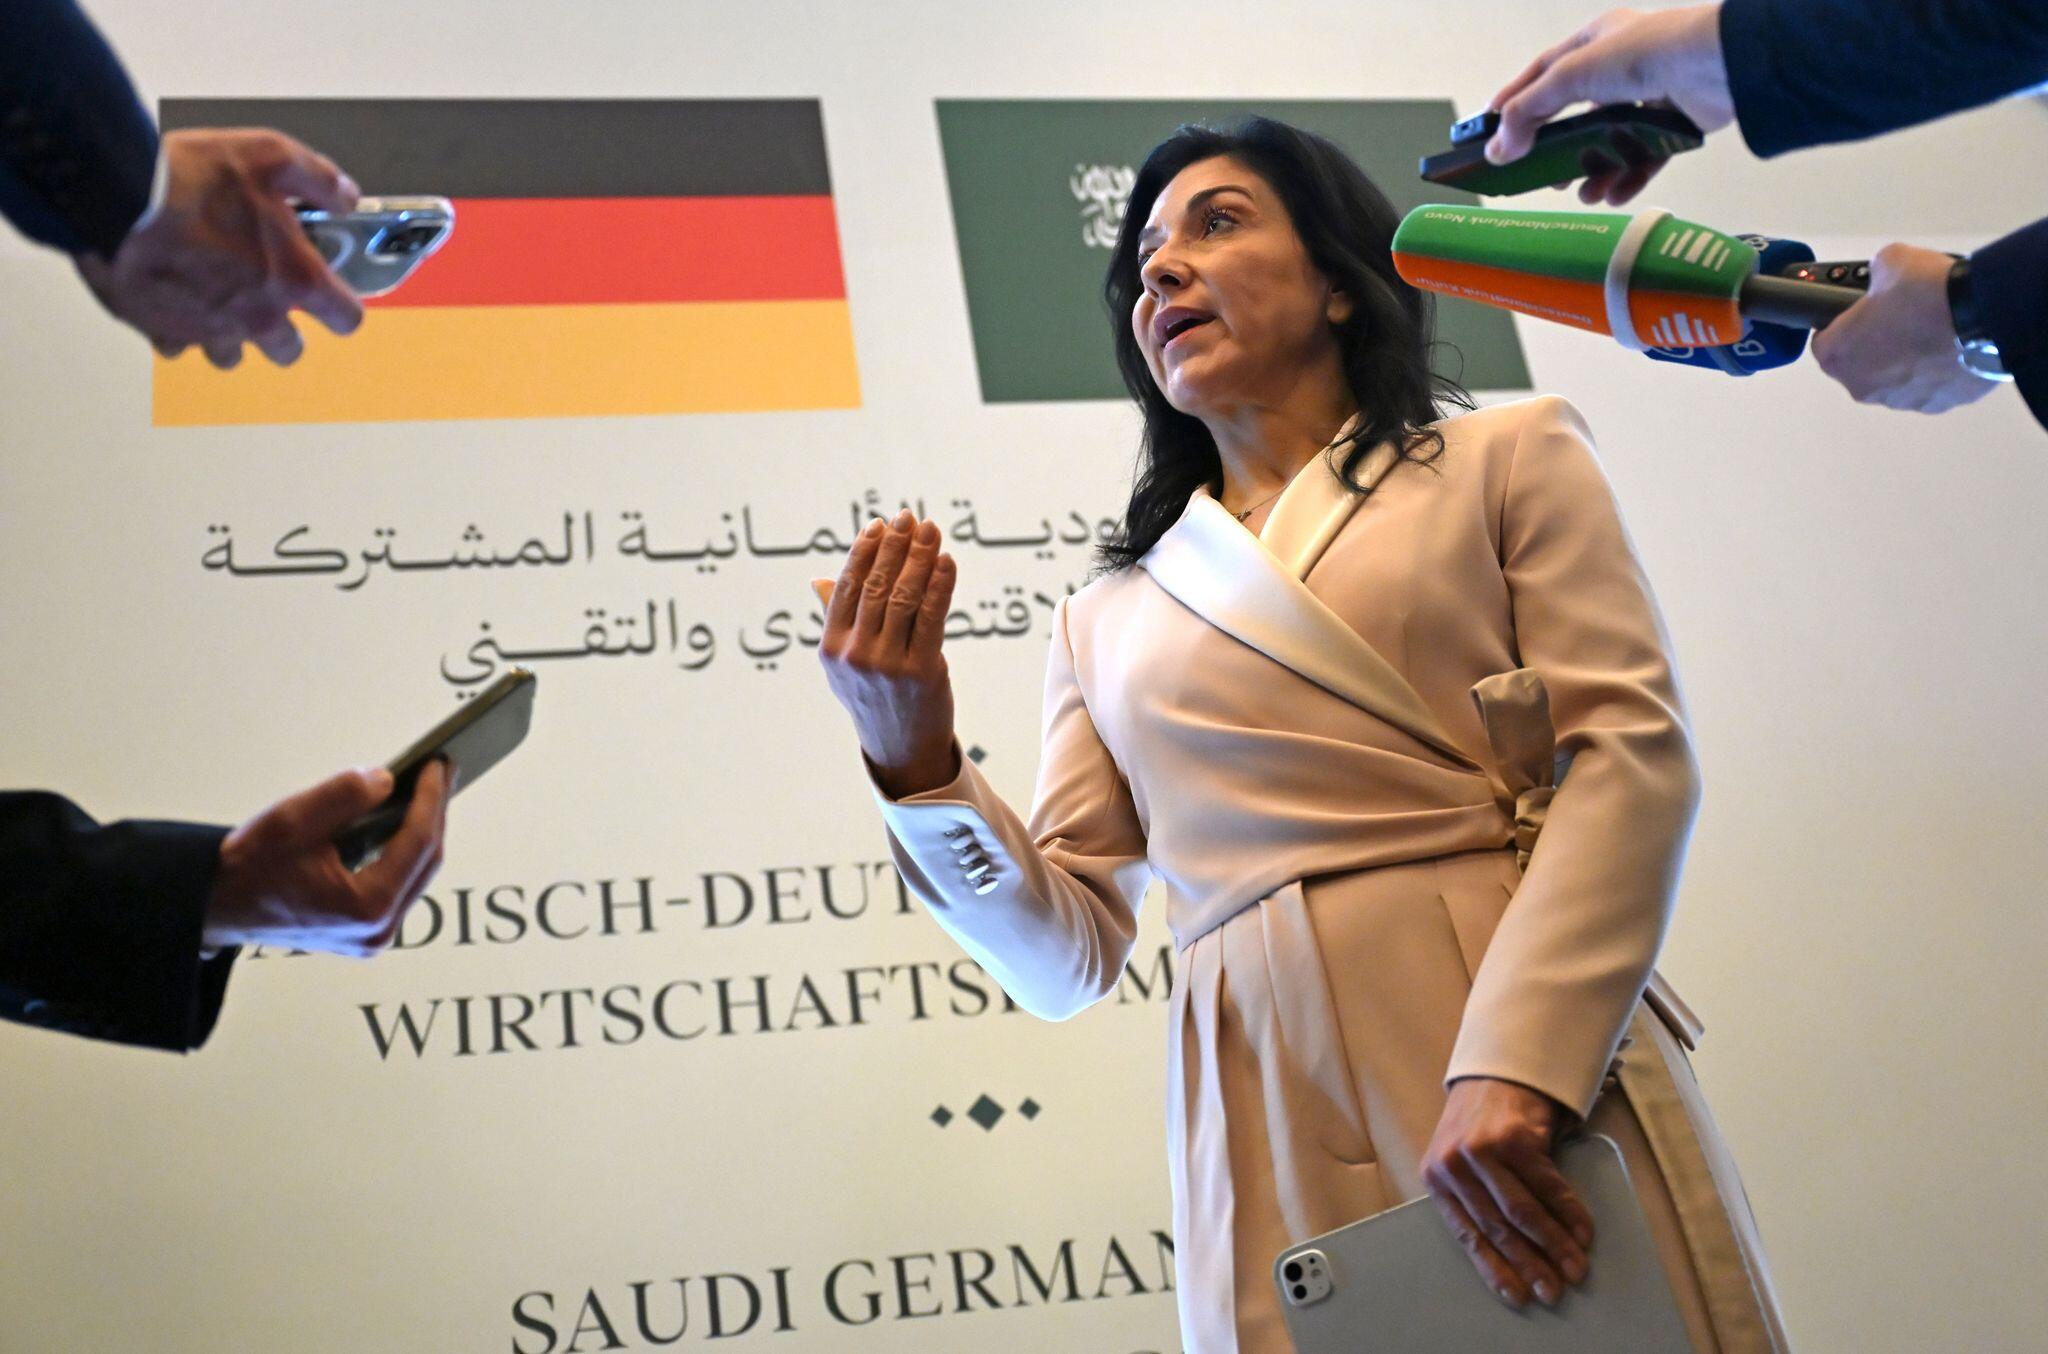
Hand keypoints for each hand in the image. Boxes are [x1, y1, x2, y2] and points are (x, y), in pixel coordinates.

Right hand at [74, 128, 365, 367]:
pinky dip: (179, 329)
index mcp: (294, 280)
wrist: (116, 198)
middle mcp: (259, 317)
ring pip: (233, 356)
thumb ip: (319, 179)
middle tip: (268, 295)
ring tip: (217, 299)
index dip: (342, 307)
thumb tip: (347, 197)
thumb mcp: (271, 155)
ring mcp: (211, 330)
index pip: (346, 319)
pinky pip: (180, 345)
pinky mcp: (164, 332)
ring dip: (230, 334)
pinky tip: (173, 299)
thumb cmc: (194, 179)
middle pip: (289, 351)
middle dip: (285, 329)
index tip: (331, 297)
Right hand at [203, 760, 450, 956]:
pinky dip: (404, 849)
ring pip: (417, 873)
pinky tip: (406, 818)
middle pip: (426, 860)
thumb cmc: (247, 868)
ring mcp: (374, 936)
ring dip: (423, 829)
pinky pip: (399, 883)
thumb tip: (386, 780)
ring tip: (431, 787)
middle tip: (443, 768)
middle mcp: (377, 930)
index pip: (419, 843)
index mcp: (366, 908)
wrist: (215, 906)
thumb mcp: (290, 821)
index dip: (432, 798)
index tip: (439, 764)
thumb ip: (342, 796)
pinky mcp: (365, 931)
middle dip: (435, 811)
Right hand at [816, 511, 960, 798]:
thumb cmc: (874, 697)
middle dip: (896, 547)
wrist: (901, 749)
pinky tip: (946, 562)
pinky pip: (933, 617)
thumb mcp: (845, 664)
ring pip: (905, 597)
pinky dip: (941, 585)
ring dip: (921, 558)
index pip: (848, 586)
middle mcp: (856, 655)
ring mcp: (888, 664)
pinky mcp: (922, 671)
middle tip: (910, 519)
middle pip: (877, 586)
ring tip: (932, 531)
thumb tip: (821, 581)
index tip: (880, 525)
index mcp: (832, 648)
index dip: (865, 552)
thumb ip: (837, 620)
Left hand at [1421, 1077, 1593, 1308]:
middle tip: (1553, 1292)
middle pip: (1498, 1228)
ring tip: (1575, 1269)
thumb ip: (1476, 1200)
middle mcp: (1455, 1165)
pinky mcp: (1516, 1138)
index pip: (1467, 1235)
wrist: (1496, 1071)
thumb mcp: (1460, 1162)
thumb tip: (1515, 1257)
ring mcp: (1484, 1151)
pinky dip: (1569, 1213)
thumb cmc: (1479, 1125)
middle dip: (1529, 1265)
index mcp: (1436, 1178)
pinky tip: (1582, 1233)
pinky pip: (1548, 1186)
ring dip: (1554, 1246)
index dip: (1495, 1269)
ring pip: (1524, 1213)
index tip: (1518, 1297)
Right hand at [1486, 4, 1733, 205]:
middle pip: (1575, 115)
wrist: (1714, 64)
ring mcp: (1650, 94)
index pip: (1543, 73)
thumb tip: (1497, 150)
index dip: (1515, 101)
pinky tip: (1613, 192)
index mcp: (1594, 42)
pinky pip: (1644, 156)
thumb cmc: (1644, 53)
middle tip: (1541, 176)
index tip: (1492, 132)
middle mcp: (1620, 66)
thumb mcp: (1571, 75)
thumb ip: (1528, 111)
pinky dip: (1627, 176)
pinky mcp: (1674, 122)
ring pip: (1610, 140)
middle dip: (1557, 149)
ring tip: (1584, 193)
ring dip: (1594, 170)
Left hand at [1810, 244, 2001, 413]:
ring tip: (1930, 331)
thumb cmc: (1926, 292)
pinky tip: (1950, 347)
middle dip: (1874, 343)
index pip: (1824, 342)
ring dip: (1905, 360)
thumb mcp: (1890, 261)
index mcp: (1838, 355)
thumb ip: (1876, 274)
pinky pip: (1928, 386)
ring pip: (1895, 379)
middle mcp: (1862, 386)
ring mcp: (1900, 401)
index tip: (1859, 313)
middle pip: (1859, 364)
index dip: (1840, 325)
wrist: (1984, 316)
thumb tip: (1885, 276)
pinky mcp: (1936, 405)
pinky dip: (1935, 371)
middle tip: (1899, 318)